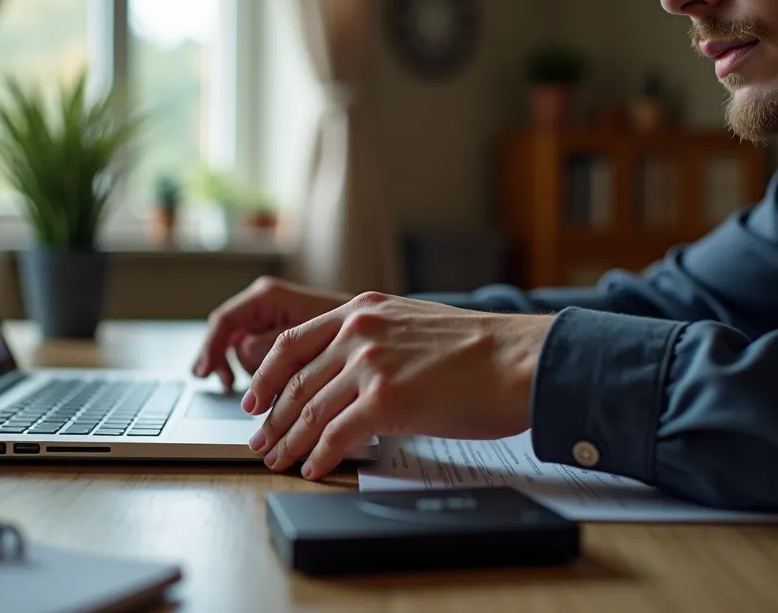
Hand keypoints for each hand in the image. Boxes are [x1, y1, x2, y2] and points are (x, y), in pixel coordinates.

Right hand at [192, 277, 351, 389]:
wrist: (374, 333)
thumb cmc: (350, 329)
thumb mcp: (309, 338)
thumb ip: (272, 344)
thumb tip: (243, 352)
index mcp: (268, 295)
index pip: (224, 320)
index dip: (211, 348)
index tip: (204, 371)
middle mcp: (266, 304)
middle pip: (228, 336)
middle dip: (226, 362)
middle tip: (227, 385)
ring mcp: (271, 320)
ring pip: (242, 350)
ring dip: (250, 373)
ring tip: (263, 392)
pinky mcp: (280, 337)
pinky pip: (258, 357)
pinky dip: (262, 375)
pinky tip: (272, 390)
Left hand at [243, 292, 553, 478]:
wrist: (521, 360)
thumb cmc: (484, 350)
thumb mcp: (416, 326)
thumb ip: (379, 339)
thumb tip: (355, 373)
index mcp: (363, 310)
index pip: (294, 341)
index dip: (268, 374)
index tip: (256, 396)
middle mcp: (359, 332)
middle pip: (296, 380)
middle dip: (272, 416)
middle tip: (260, 439)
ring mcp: (370, 365)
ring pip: (310, 410)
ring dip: (289, 441)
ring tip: (278, 460)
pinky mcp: (386, 401)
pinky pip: (336, 435)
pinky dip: (319, 455)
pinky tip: (314, 467)